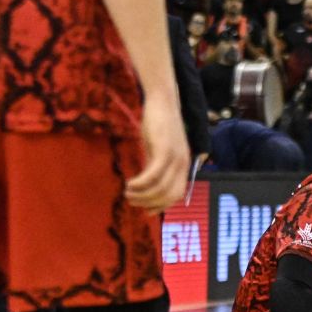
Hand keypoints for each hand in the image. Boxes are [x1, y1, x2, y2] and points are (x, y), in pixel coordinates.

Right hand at [125, 93, 191, 210]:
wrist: (162, 100)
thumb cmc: (158, 124)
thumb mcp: (158, 149)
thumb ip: (155, 166)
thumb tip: (147, 184)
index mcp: (183, 165)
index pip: (177, 195)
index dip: (161, 206)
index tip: (146, 210)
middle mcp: (182, 163)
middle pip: (169, 195)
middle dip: (149, 203)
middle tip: (132, 201)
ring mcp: (175, 157)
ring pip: (160, 188)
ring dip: (142, 195)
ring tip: (128, 192)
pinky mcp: (164, 149)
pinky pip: (153, 175)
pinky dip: (140, 183)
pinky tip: (129, 183)